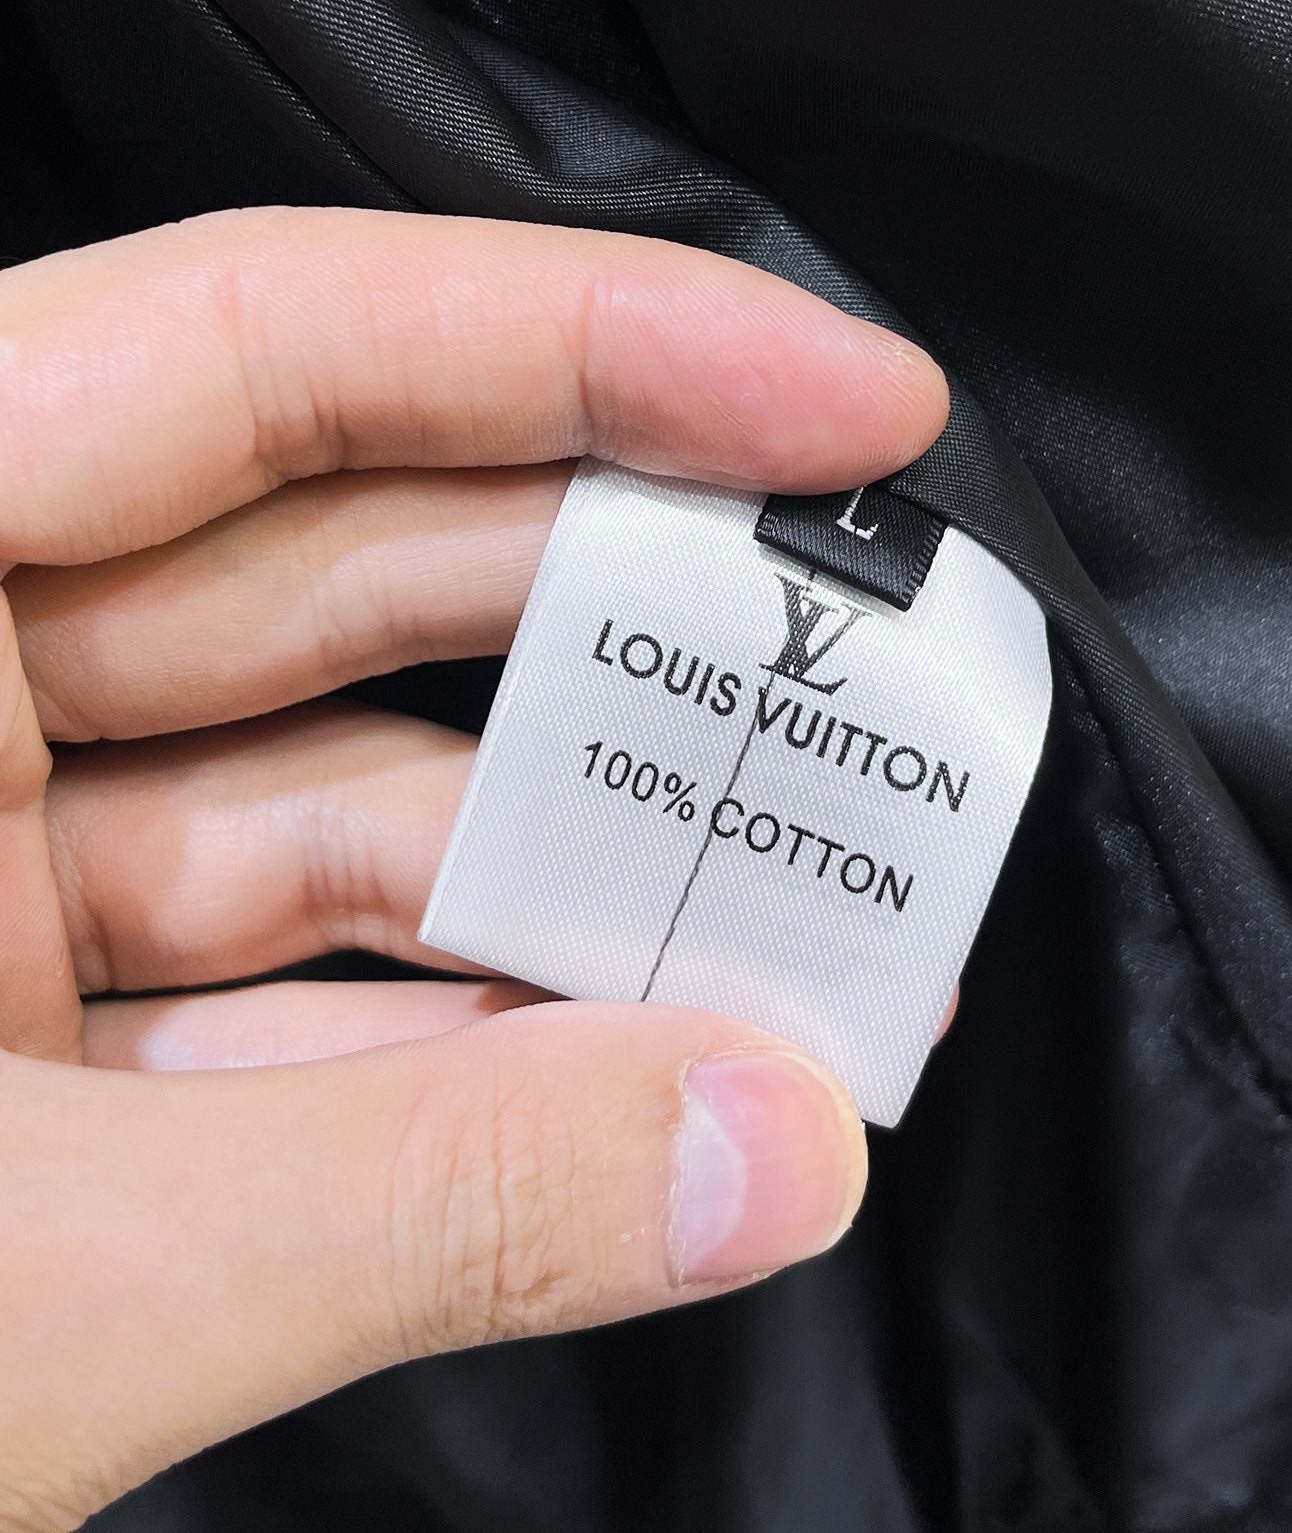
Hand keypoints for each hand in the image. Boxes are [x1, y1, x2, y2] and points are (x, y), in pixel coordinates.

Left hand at [0, 207, 947, 1529]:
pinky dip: (451, 1002)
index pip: (266, 348)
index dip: (589, 339)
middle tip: (860, 646)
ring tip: (791, 895)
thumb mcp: (16, 1298)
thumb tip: (776, 1143)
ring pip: (325, 764)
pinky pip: (271, 951)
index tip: (839, 396)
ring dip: (567, 846)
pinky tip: (618, 1045)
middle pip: (336, 540)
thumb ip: (430, 1195)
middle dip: (625, 605)